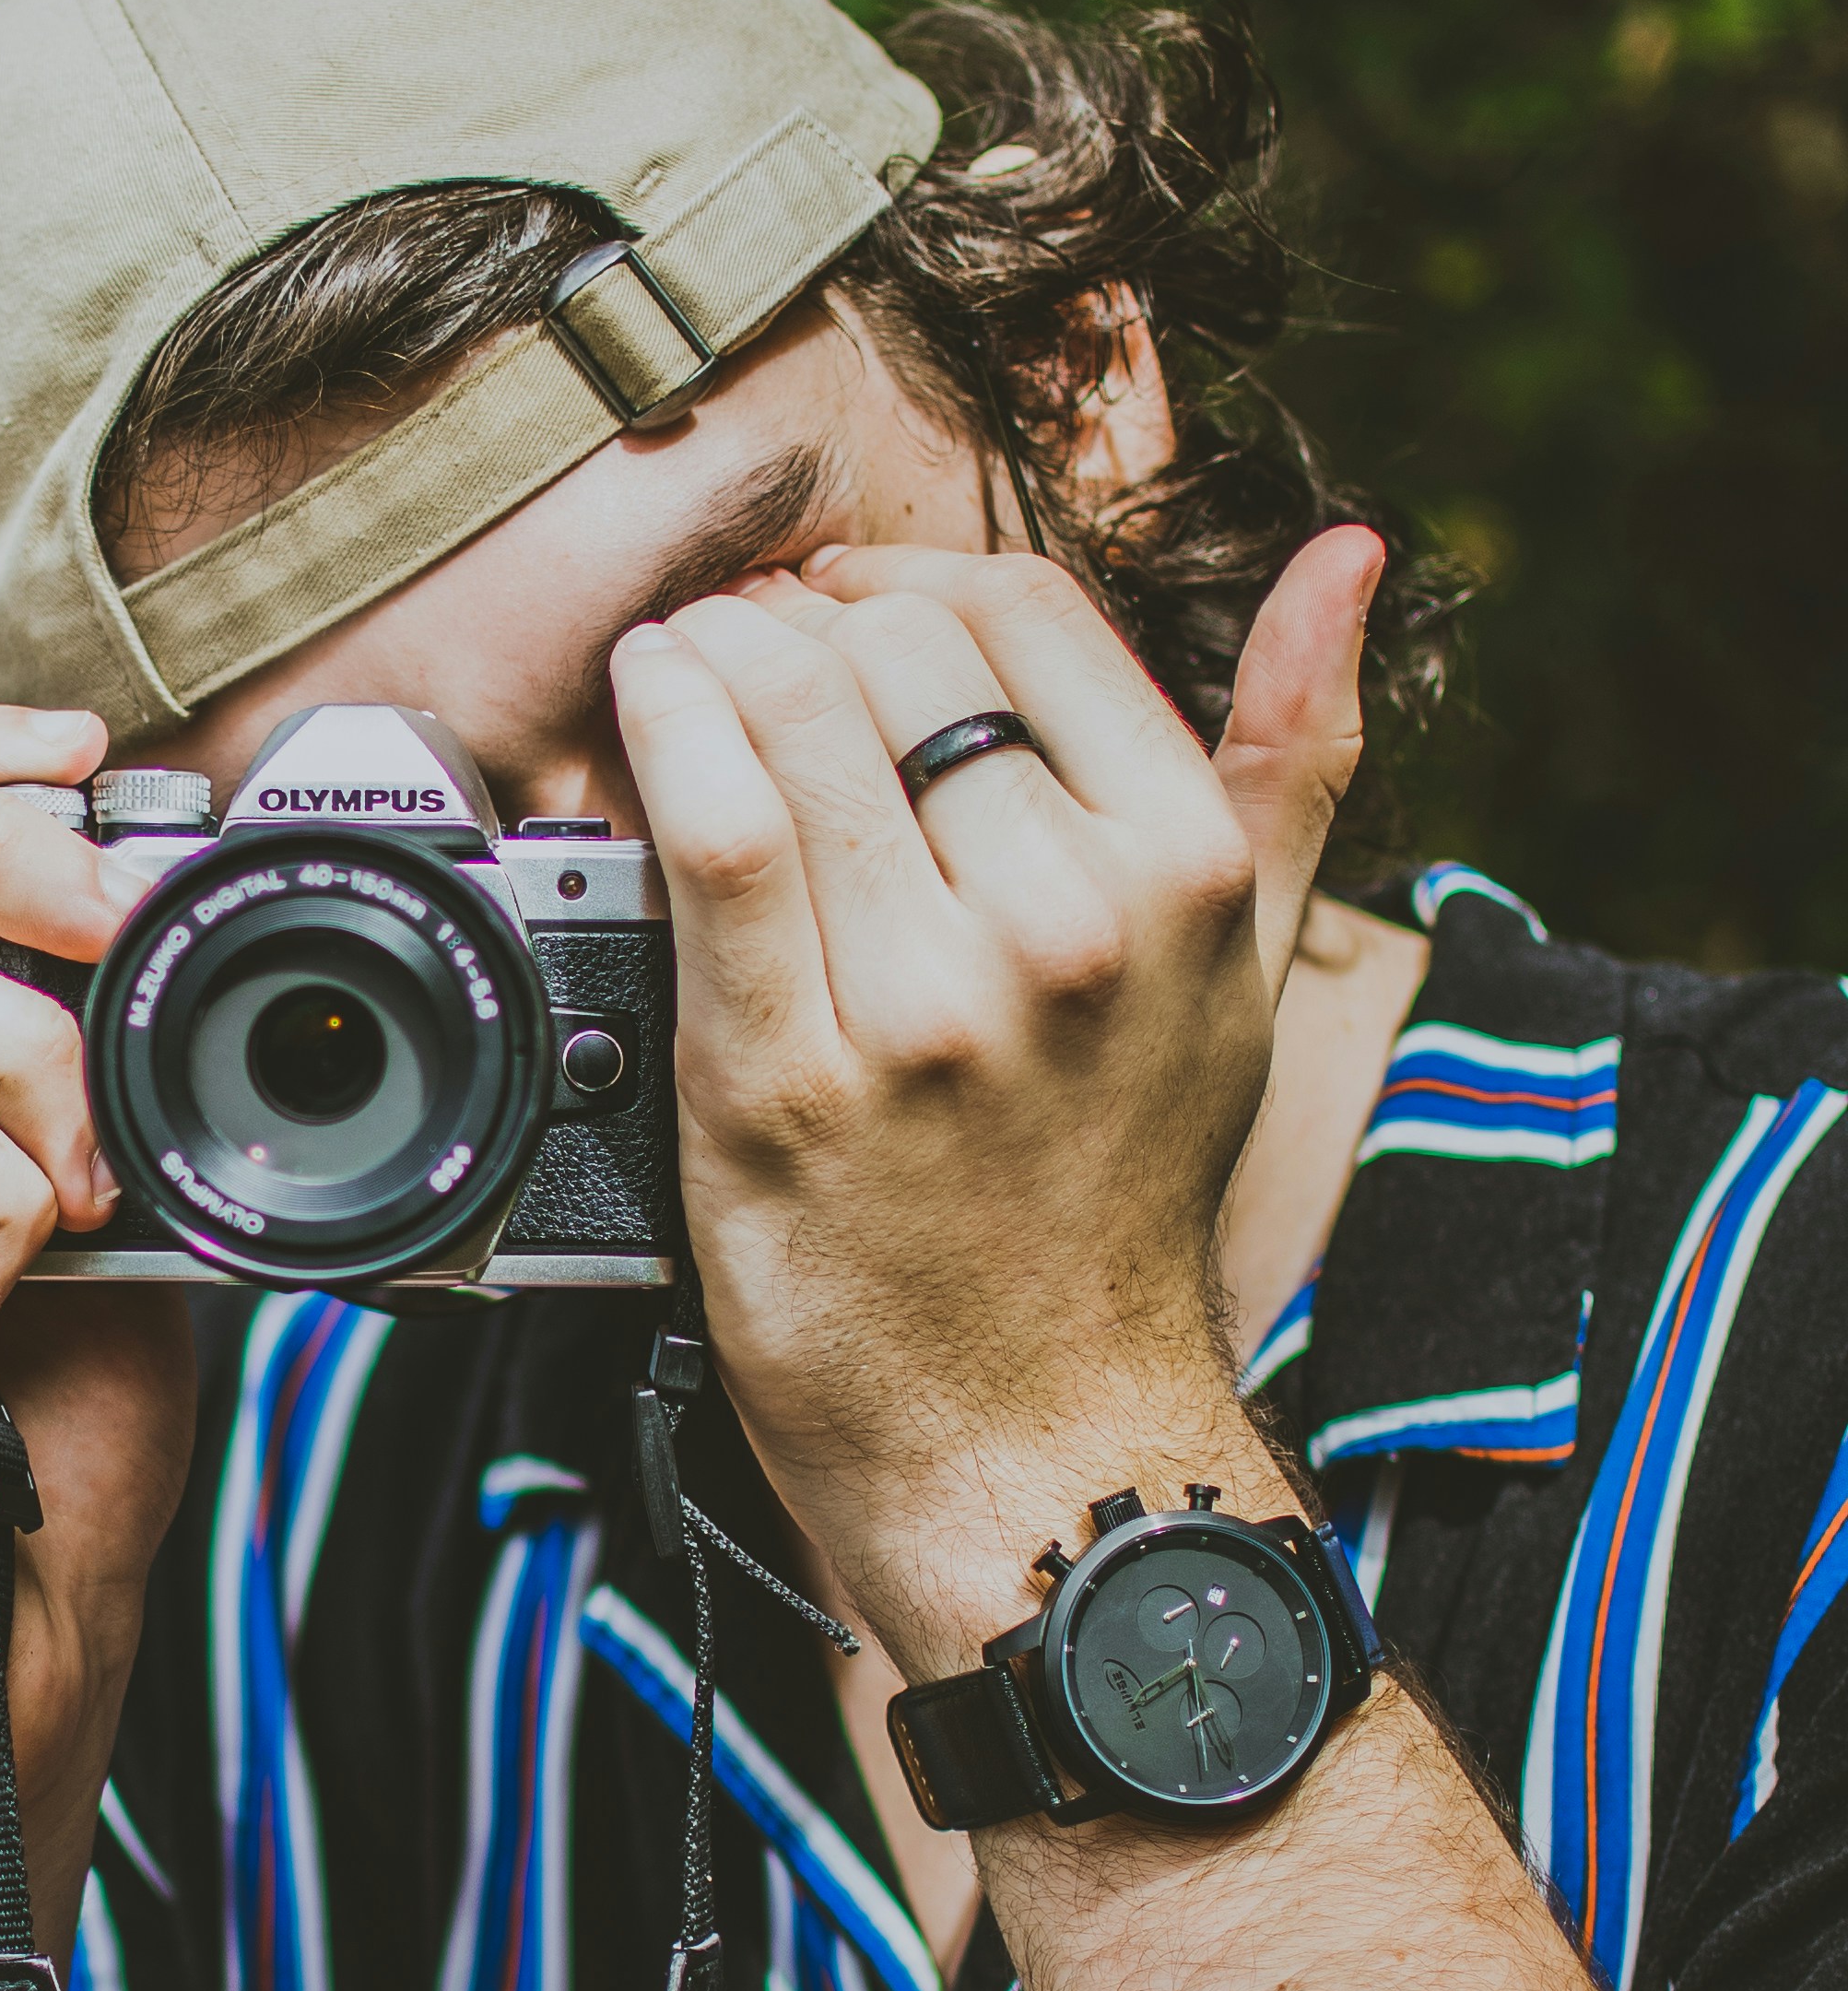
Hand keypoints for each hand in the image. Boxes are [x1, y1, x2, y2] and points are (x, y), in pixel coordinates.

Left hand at [609, 525, 1381, 1663]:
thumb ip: (1298, 754)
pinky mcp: (788, 1079)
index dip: (906, 575)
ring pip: (791, 717)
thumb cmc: (1118, 1197)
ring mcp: (928, 1005)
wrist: (1036, 1432)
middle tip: (746, 640)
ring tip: (685, 667)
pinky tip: (645, 707)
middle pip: (894, 652)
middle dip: (797, 617)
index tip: (845, 599)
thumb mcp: (1251, 968)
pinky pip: (715, 834)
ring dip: (711, 655)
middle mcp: (1070, 924)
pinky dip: (664, 732)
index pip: (1023, 610)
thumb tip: (1344, 559)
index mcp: (1185, 872)